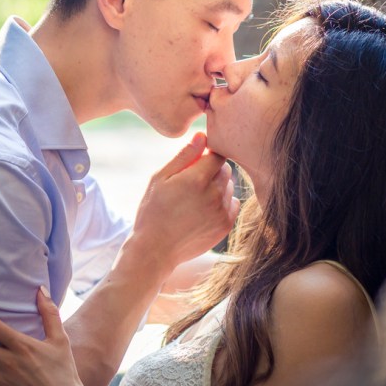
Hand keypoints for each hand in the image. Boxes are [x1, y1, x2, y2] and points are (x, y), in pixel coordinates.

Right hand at [128, 132, 237, 272]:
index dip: (207, 157)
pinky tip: (203, 212)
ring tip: (195, 200)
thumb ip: (183, 156)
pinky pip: (232, 205)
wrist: (155, 250)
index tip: (196, 164)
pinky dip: (222, 204)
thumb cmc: (153, 211)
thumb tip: (202, 136)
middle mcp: (214, 194)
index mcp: (197, 178)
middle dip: (212, 172)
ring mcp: (222, 211)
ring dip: (218, 188)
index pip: (217, 155)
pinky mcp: (226, 226)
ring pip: (230, 187)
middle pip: (225, 170)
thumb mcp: (160, 179)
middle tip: (192, 183)